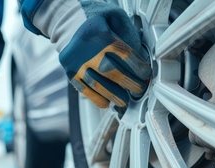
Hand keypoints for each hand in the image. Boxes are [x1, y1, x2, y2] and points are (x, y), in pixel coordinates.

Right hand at [21, 0, 151, 107]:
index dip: (137, 67)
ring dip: (113, 95)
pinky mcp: (70, 72)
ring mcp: (76, 63)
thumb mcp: (114, 18)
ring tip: (123, 100)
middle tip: (138, 89)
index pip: (123, 54)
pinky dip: (97, 98)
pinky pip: (84, 89)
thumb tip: (141, 59)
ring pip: (97, 84)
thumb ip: (128, 35)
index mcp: (99, 34)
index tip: (145, 74)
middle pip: (111, 71)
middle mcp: (86, 49)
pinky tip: (107, 102)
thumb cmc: (97, 22)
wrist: (68, 23)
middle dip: (128, 83)